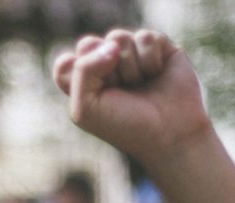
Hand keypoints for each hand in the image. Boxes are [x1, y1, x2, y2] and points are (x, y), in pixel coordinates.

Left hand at [52, 29, 211, 163]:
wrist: (169, 133)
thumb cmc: (124, 125)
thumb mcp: (86, 108)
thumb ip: (82, 71)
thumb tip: (112, 45)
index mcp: (82, 82)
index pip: (65, 64)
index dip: (78, 78)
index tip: (94, 96)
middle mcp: (104, 64)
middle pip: (87, 44)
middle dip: (103, 70)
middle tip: (118, 90)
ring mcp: (131, 53)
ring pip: (117, 37)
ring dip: (128, 67)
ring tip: (139, 83)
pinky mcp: (158, 45)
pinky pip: (145, 37)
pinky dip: (149, 59)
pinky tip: (156, 73)